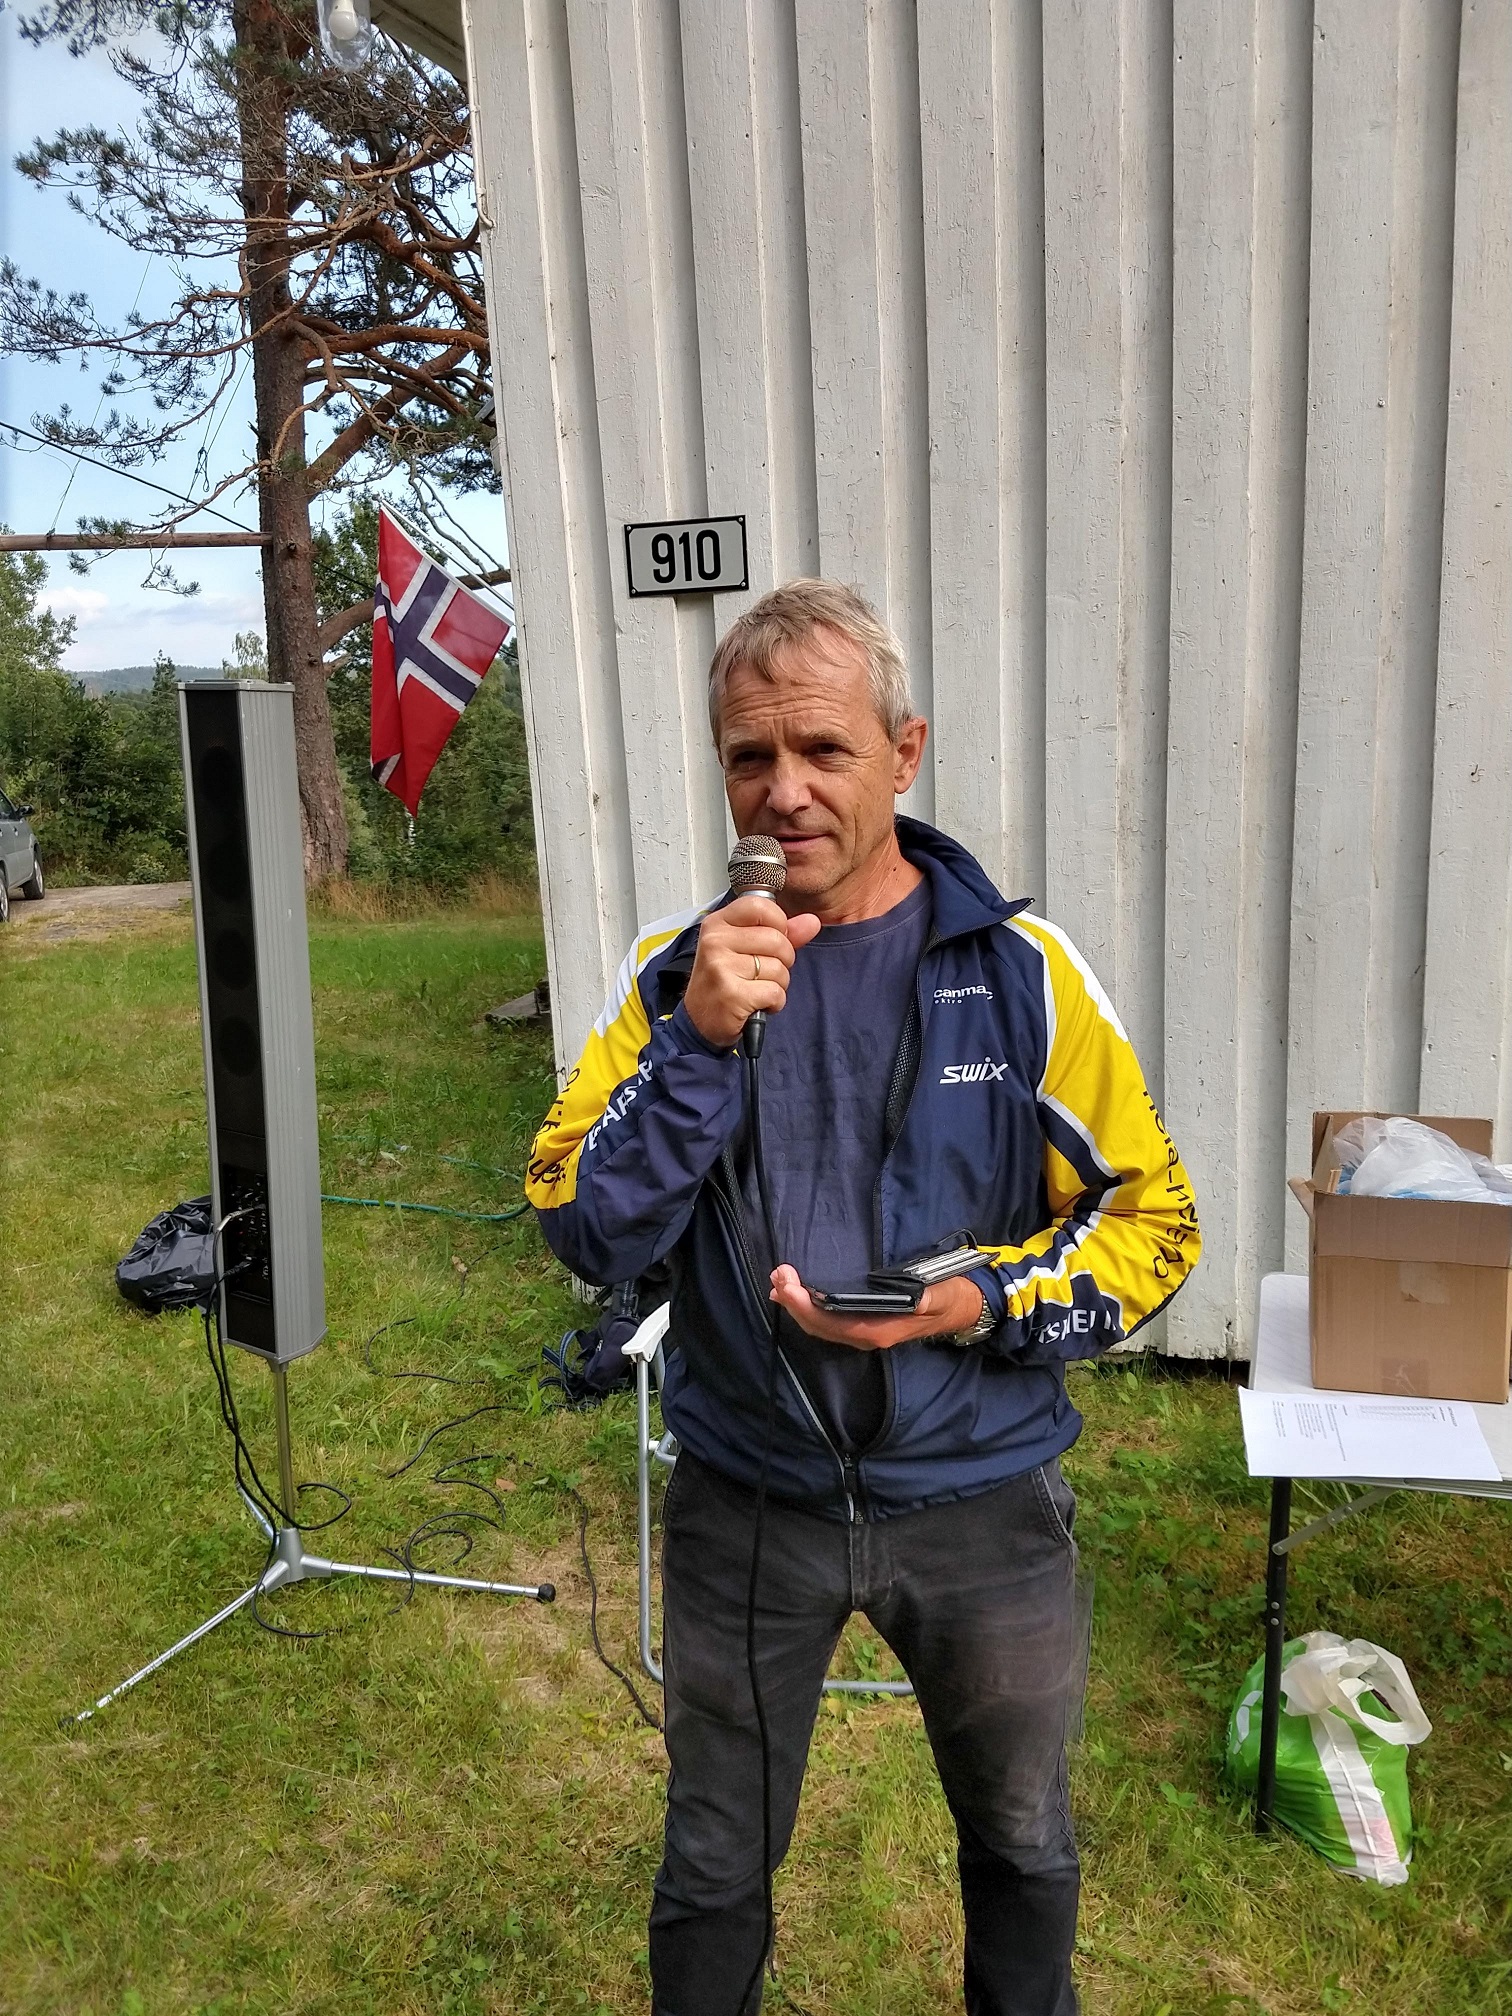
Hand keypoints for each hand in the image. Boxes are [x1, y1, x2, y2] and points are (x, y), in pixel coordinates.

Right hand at [683, 894, 821, 1049]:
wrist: (700, 1021)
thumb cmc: (722, 983)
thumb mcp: (746, 949)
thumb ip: (781, 933)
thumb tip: (812, 921)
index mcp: (718, 924)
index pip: (760, 906)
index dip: (778, 923)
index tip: (772, 939)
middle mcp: (715, 942)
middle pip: (777, 939)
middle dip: (782, 961)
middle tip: (763, 973)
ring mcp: (721, 967)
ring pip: (779, 968)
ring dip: (778, 984)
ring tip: (756, 989)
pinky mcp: (732, 994)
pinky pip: (775, 992)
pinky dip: (774, 1002)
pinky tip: (757, 1003)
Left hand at [768, 1265, 985, 1350]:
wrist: (959, 1309)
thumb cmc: (948, 1297)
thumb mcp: (940, 1294)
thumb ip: (925, 1297)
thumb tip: (913, 1297)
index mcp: (880, 1330)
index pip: (833, 1323)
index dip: (806, 1307)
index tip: (788, 1285)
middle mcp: (865, 1336)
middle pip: (819, 1325)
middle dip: (793, 1303)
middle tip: (777, 1274)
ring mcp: (862, 1332)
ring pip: (819, 1325)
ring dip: (795, 1305)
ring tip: (778, 1281)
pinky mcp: (860, 1324)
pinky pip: (827, 1321)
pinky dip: (806, 1307)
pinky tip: (794, 1294)